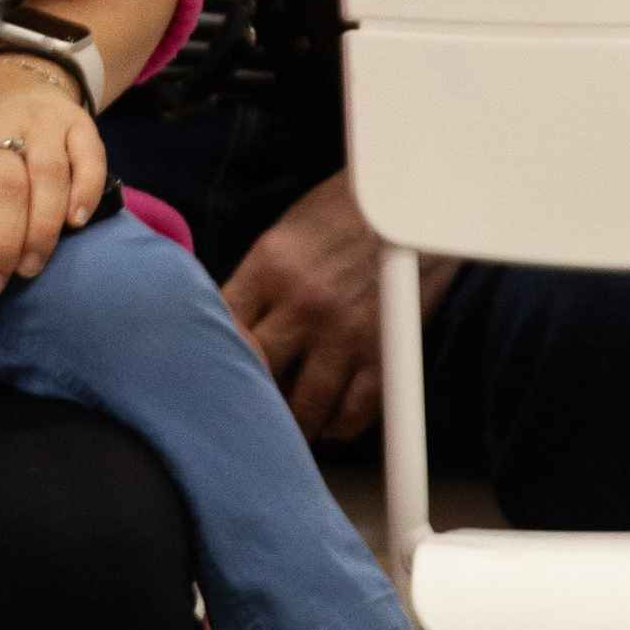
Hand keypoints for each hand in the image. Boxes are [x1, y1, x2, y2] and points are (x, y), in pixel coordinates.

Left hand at [0, 54, 101, 298]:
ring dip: (42, 231)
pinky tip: (73, 223)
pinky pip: (89, 160)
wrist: (8, 79)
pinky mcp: (76, 125)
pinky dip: (85, 194)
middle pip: (4, 185)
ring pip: (49, 175)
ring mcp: (39, 123)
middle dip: (1, 243)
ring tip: (29, 266)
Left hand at [220, 170, 451, 441]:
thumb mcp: (286, 232)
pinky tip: (330, 422)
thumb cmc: (346, 210)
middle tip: (247, 409)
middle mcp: (302, 304)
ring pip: (303, 406)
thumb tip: (231, 327)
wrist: (416, 201)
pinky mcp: (384, 354)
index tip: (213, 371)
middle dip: (250, 394)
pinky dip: (338, 426)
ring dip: (293, 423)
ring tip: (286, 428)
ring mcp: (344, 334)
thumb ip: (259, 280)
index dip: (214, 354)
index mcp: (269, 267)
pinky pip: (353, 413)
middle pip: (256, 373)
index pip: (222, 327)